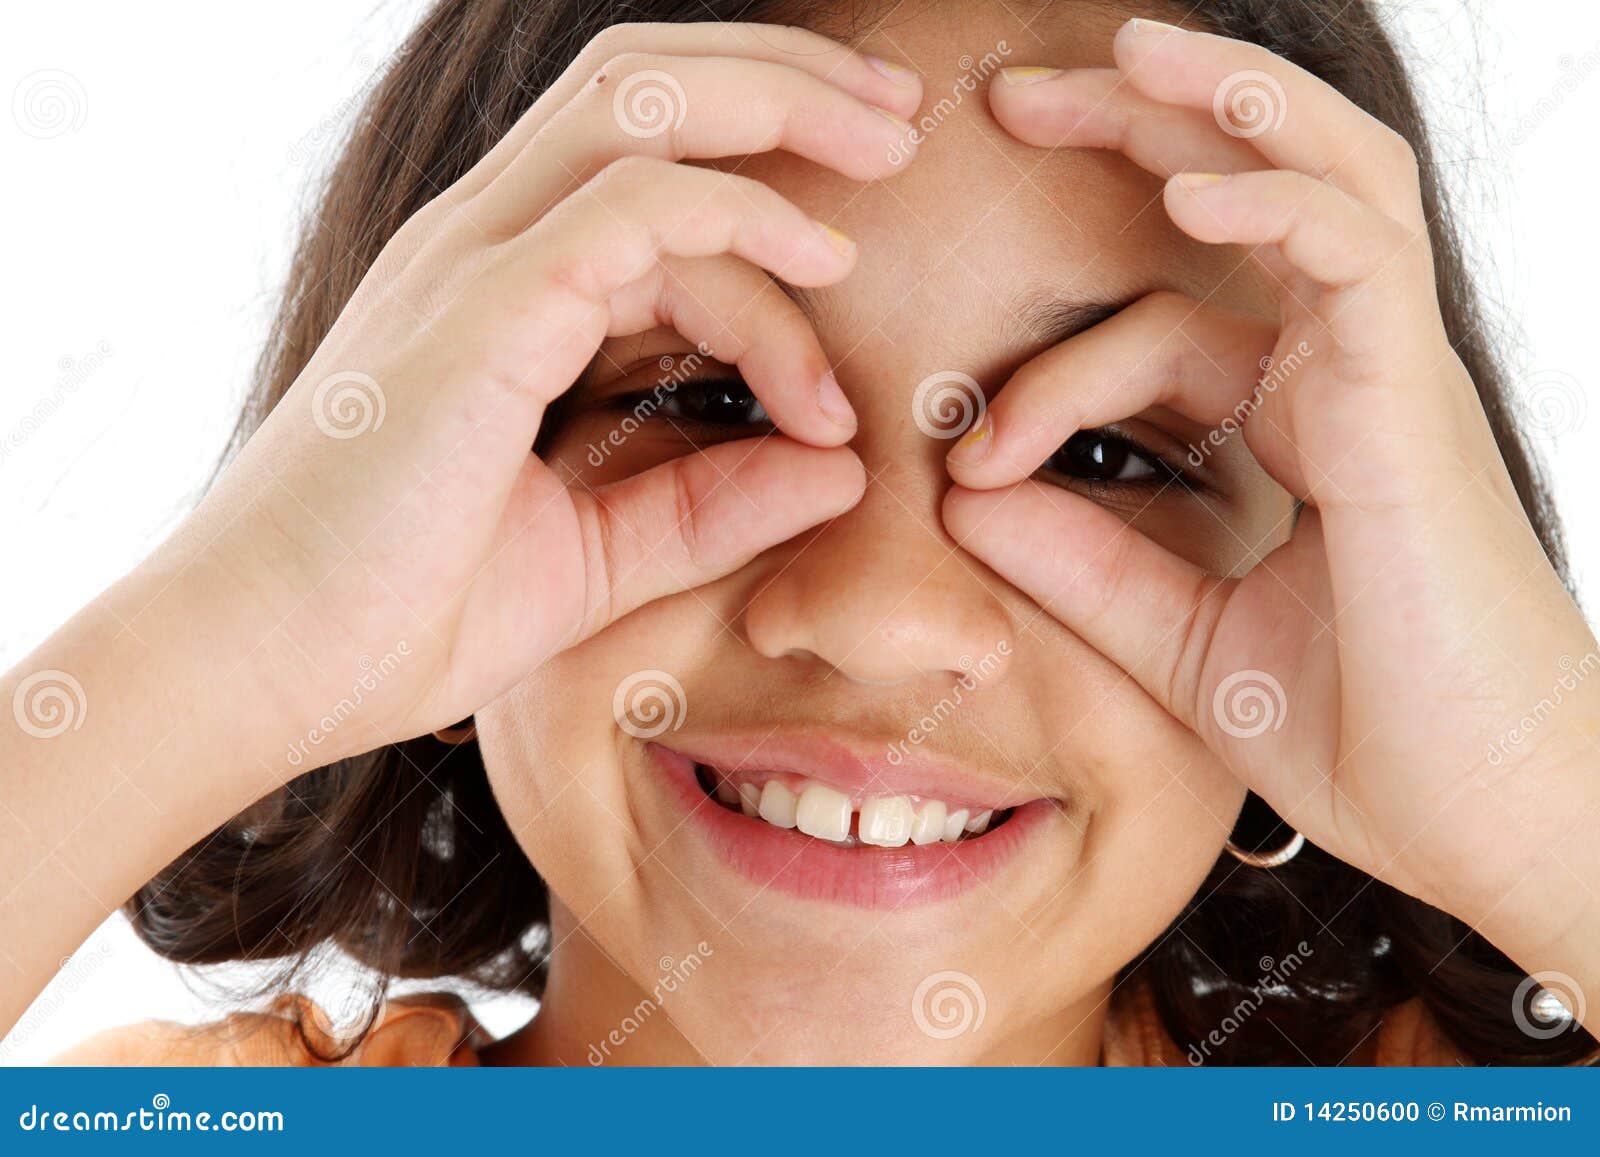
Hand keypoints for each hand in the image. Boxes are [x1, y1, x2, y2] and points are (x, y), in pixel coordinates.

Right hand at [168, 23, 924, 768]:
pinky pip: (632, 207)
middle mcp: (482, 249)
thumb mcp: (590, 556)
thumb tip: (838, 471)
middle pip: (645, 85)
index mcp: (501, 291)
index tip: (854, 332)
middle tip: (900, 119)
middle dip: (785, 82)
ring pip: (640, 105)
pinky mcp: (476, 313)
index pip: (649, 172)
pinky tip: (823, 265)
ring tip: (891, 150)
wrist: (256, 672)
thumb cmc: (397, 615)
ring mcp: (472, 267)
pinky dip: (742, 218)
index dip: (773, 212)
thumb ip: (707, 506)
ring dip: (780, 109)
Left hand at [943, 19, 1599, 970]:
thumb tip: (962, 496)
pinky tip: (1190, 181)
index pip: (1156, 335)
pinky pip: (1357, 255)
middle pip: (1253, 195)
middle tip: (1019, 91)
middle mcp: (1345, 378)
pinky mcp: (1413, 404)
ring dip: (1227, 105)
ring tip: (1128, 53)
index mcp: (1295, 423)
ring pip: (1328, 179)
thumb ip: (1081, 564)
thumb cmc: (1371, 733)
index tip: (964, 463)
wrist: (1491, 822)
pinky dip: (1276, 202)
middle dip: (1141, 126)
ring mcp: (1388, 378)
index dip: (1046, 381)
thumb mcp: (1182, 638)